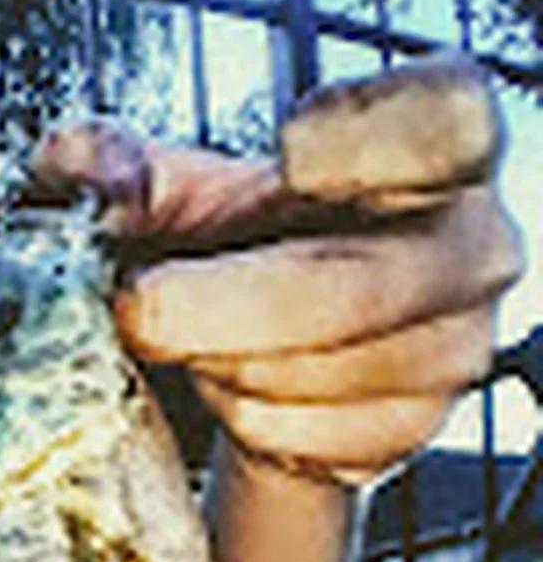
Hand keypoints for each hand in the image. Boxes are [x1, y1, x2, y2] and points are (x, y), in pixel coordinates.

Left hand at [32, 56, 523, 488]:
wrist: (260, 343)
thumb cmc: (239, 240)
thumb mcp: (176, 182)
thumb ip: (119, 163)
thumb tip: (96, 184)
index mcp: (436, 142)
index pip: (440, 124)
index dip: (360, 141)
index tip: (288, 155)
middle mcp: (465, 246)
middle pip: (348, 289)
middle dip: (212, 307)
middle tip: (138, 306)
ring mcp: (447, 348)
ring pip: (305, 377)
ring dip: (215, 364)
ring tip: (199, 337)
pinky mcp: (405, 429)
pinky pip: (295, 437)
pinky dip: (236, 416)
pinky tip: (231, 381)